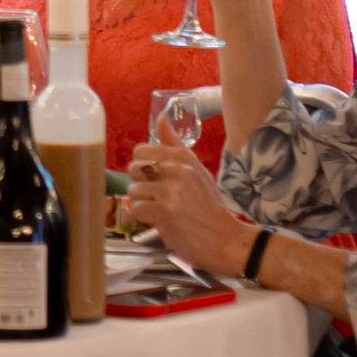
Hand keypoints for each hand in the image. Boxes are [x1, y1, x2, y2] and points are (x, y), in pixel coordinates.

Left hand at [121, 142, 249, 276]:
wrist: (223, 238)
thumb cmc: (208, 205)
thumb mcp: (196, 169)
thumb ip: (174, 145)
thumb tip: (161, 118)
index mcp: (182, 157)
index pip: (141, 149)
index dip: (141, 165)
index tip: (151, 177)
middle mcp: (176, 169)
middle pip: (133, 168)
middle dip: (139, 183)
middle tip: (154, 195)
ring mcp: (169, 191)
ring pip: (133, 190)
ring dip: (142, 202)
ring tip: (158, 208)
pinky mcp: (163, 212)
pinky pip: (136, 209)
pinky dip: (143, 218)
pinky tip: (158, 220)